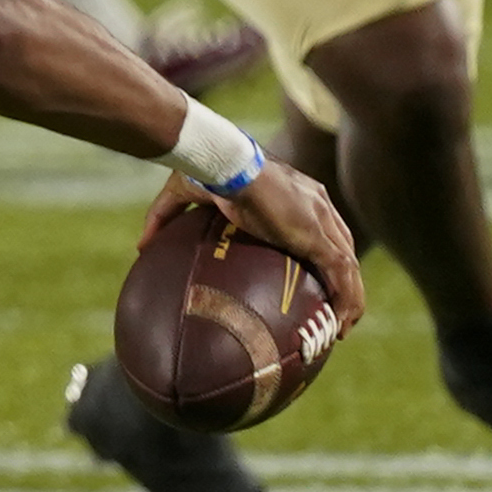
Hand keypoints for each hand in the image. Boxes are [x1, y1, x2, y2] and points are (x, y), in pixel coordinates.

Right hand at [143, 160, 366, 329]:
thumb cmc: (207, 171)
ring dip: (349, 296)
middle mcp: (316, 205)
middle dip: (342, 276)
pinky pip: (343, 274)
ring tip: (341, 327)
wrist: (225, 164)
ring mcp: (321, 220)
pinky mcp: (318, 235)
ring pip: (349, 264)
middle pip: (342, 245)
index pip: (318, 224)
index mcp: (293, 193)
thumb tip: (141, 245)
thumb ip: (165, 217)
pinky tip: (342, 326)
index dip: (320, 250)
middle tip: (331, 304)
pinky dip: (346, 300)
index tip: (311, 277)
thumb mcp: (183, 193)